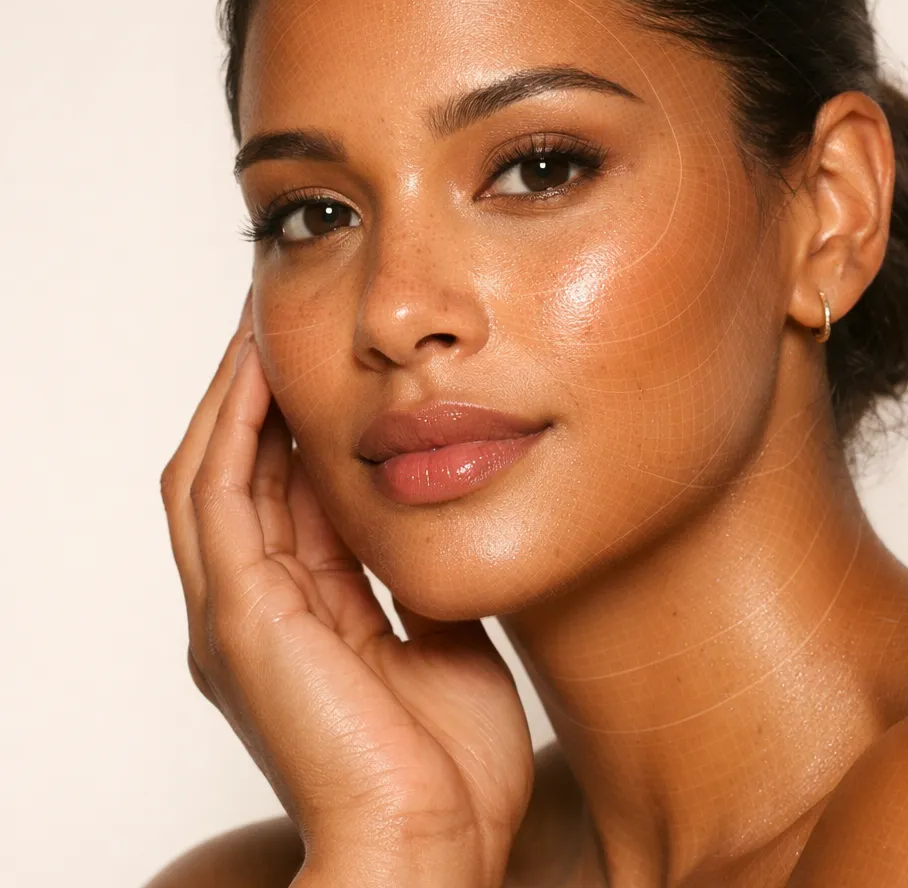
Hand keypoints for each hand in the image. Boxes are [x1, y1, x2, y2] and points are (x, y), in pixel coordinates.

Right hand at [160, 291, 534, 886]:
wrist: (435, 849)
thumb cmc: (447, 766)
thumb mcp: (438, 639)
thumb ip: (413, 578)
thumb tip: (429, 513)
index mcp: (297, 617)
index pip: (281, 494)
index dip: (294, 423)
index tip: (324, 361)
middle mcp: (253, 609)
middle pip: (235, 472)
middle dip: (254, 394)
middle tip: (278, 321)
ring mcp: (236, 614)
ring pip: (211, 472)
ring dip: (233, 396)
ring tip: (261, 326)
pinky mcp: (240, 617)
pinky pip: (219, 496)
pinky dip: (233, 428)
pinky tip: (260, 371)